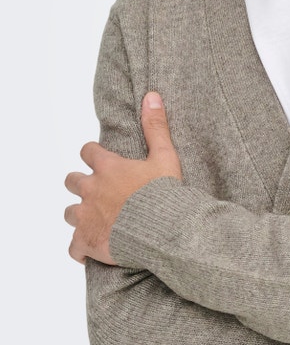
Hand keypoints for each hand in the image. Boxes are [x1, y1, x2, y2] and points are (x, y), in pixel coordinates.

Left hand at [64, 92, 181, 264]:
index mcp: (108, 168)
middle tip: (98, 191)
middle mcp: (91, 190)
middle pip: (71, 181)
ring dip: (80, 215)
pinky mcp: (87, 242)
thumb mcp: (165, 156)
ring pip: (70, 214)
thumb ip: (156, 126)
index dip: (93, 155)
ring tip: (96, 220)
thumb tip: (151, 95)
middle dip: (81, 184)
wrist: (164, 230)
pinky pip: (74, 248)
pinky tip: (92, 249)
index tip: (101, 159)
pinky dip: (81, 248)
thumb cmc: (165, 194)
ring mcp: (86, 217)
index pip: (88, 152)